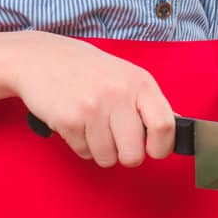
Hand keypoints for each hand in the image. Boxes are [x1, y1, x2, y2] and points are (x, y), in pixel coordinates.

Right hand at [11, 31, 175, 167]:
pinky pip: (84, 153)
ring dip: (100, 150)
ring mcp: (94, 108)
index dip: (161, 147)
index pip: (165, 126)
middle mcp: (119, 94)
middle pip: (134, 155)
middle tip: (115, 138)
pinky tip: (76, 122)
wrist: (40, 58)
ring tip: (92, 125)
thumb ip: (149, 102)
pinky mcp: (70, 120)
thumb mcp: (124, 75)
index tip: (152, 148)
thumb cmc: (85, 69)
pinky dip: (81, 145)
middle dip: (124, 154)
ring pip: (108, 159)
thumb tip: (177, 126)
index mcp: (139, 82)